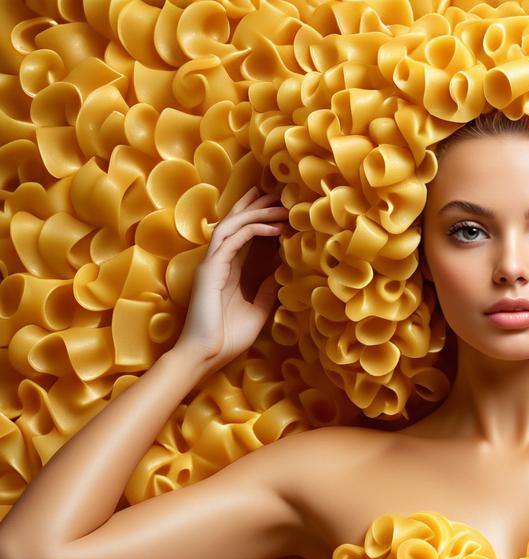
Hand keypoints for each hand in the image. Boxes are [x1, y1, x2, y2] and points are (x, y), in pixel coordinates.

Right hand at [176, 186, 288, 370]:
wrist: (205, 355)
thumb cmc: (227, 339)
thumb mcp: (257, 312)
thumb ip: (267, 292)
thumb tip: (281, 273)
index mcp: (228, 272)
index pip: (243, 237)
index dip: (258, 219)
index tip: (279, 208)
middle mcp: (218, 263)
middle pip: (236, 224)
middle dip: (256, 206)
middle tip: (278, 193)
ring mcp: (212, 264)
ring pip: (233, 226)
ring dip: (257, 213)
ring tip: (280, 205)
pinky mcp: (210, 269)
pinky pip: (232, 240)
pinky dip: (253, 230)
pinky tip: (273, 228)